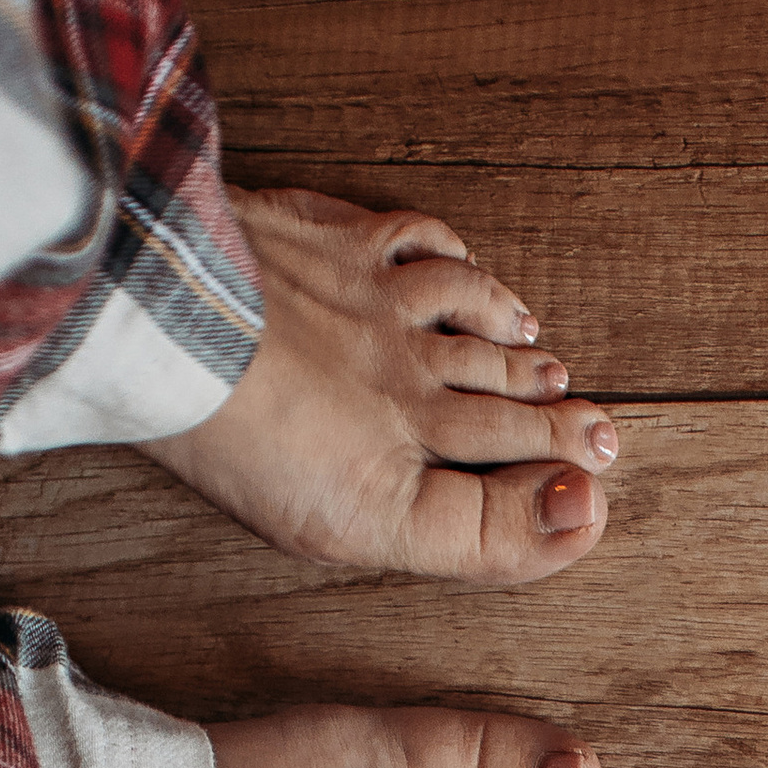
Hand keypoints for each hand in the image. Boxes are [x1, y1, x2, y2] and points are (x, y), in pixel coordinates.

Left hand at [145, 192, 618, 581]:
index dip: (560, 462)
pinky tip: (454, 257)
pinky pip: (408, 235)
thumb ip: (481, 532)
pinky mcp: (327, 239)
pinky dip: (446, 249)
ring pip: (464, 308)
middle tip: (599, 424)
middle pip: (496, 382)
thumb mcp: (374, 522)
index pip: (509, 445)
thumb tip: (585, 512)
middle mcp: (409, 363)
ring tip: (537, 340)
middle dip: (553, 406)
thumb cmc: (252, 439)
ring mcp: (369, 295)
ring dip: (507, 328)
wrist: (167, 328)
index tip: (599, 473)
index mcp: (419, 433)